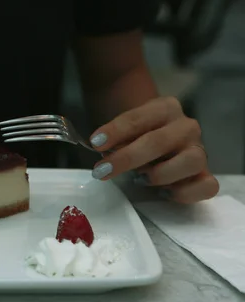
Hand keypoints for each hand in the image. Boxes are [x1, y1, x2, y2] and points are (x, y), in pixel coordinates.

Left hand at [88, 96, 218, 203]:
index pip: (138, 119)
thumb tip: (104, 152)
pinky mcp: (205, 176)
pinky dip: (185, 192)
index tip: (95, 143)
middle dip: (127, 158)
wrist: (156, 144)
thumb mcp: (123, 131)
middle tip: (101, 171)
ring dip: (160, 174)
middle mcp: (186, 127)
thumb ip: (116, 138)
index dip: (116, 131)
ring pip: (191, 161)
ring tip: (139, 180)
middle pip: (159, 141)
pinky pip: (207, 186)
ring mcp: (199, 151)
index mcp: (165, 108)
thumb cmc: (136, 137)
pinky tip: (163, 193)